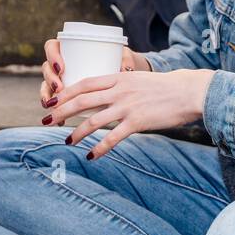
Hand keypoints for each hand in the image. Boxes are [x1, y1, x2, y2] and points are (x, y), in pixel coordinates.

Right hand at [40, 38, 147, 108]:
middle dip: (49, 79)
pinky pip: (54, 103)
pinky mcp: (65, 96)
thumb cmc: (120, 61)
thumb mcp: (123, 57)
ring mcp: (61, 80)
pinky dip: (56, 112)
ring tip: (52, 106)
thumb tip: (126, 68)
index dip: (52, 56)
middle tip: (58, 88)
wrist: (124, 78)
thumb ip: (125, 59)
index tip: (61, 67)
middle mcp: (61, 64)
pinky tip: (60, 121)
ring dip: (47, 96)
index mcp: (70, 49)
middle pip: (46, 68)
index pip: (52, 47)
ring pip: (46, 86)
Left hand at [40, 68, 214, 160]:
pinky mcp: (137, 122)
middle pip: (81, 100)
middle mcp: (119, 90)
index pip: (84, 83)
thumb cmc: (165, 87)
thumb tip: (104, 96)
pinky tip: (91, 156)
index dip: (64, 92)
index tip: (51, 100)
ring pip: (93, 120)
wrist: (188, 92)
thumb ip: (120, 86)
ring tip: (66, 140)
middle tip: (46, 120)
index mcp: (118, 78)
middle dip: (61, 111)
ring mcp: (127, 106)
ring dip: (76, 132)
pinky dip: (99, 148)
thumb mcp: (138, 79)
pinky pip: (112, 137)